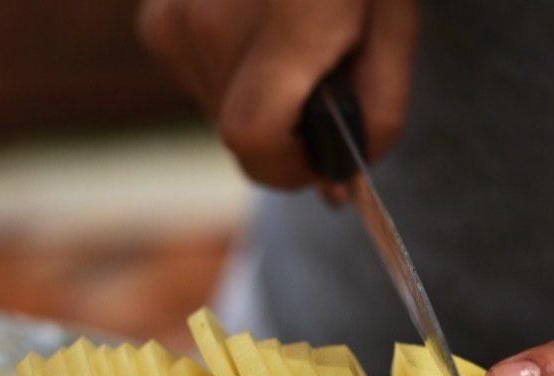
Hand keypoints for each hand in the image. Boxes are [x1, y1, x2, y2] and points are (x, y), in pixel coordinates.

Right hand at [136, 0, 418, 187]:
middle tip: (320, 83)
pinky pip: (200, 79)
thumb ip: (378, 111)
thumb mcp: (396, 25)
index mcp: (290, 14)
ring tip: (292, 40)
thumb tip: (339, 180)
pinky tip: (260, 27)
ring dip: (260, 101)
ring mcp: (173, 15)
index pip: (253, 136)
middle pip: (240, 134)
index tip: (321, 162)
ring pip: (219, 110)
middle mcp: (210, 18)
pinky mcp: (156, 18)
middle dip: (286, 132)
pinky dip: (235, 73)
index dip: (289, 168)